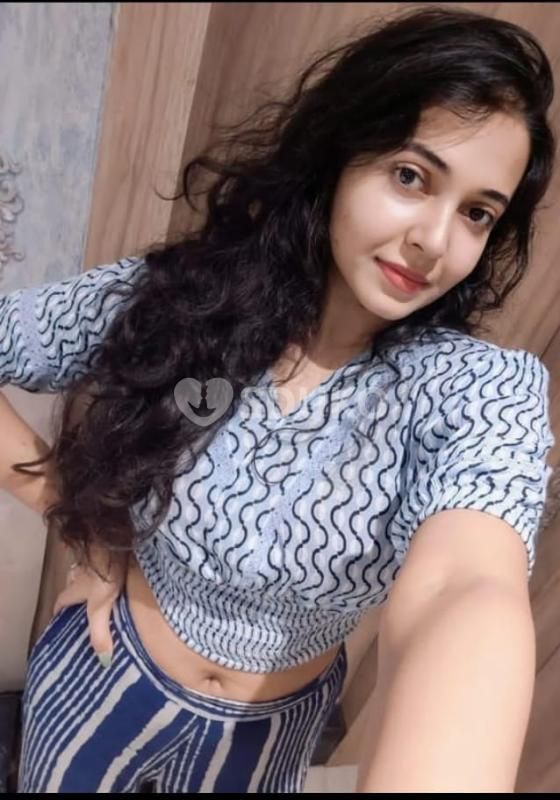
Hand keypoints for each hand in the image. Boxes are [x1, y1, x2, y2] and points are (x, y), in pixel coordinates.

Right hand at [53, 545, 128, 667]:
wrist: (117, 542)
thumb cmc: (105, 574)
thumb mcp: (101, 606)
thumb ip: (99, 631)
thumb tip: (102, 659)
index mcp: (74, 587)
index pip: (60, 602)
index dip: (59, 611)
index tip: (60, 620)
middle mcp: (79, 573)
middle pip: (72, 587)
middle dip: (75, 597)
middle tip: (82, 609)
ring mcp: (93, 562)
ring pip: (87, 575)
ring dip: (91, 583)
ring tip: (99, 595)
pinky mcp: (108, 553)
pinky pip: (103, 566)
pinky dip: (106, 572)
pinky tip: (117, 576)